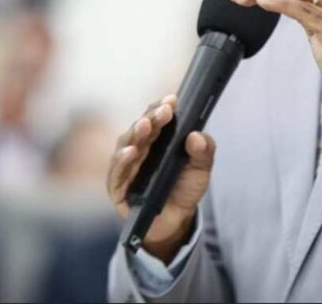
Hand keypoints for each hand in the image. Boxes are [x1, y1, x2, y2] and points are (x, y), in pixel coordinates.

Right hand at [107, 95, 215, 261]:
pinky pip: (117, 172)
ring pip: (127, 145)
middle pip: (142, 128)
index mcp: (157, 139)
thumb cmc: (184, 189)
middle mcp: (139, 148)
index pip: (157, 118)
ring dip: (136, 134)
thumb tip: (197, 136)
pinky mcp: (117, 187)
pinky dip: (122, 161)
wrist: (175, 222)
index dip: (163, 108)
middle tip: (164, 111)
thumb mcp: (201, 170)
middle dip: (152, 118)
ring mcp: (126, 166)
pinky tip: (130, 152)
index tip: (173, 100)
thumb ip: (204, 152)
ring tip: (145, 126)